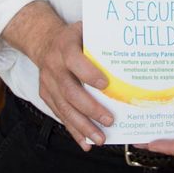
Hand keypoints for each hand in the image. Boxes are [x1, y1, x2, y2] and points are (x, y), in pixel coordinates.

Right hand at [36, 21, 113, 148]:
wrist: (43, 41)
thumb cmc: (73, 37)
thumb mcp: (84, 30)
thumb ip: (101, 39)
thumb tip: (130, 48)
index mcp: (65, 48)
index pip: (75, 61)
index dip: (88, 73)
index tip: (106, 85)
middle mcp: (54, 67)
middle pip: (70, 91)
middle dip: (90, 109)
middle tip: (109, 120)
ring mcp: (48, 83)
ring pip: (64, 108)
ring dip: (82, 126)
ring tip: (100, 139)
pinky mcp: (46, 95)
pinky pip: (60, 115)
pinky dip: (73, 131)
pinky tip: (86, 143)